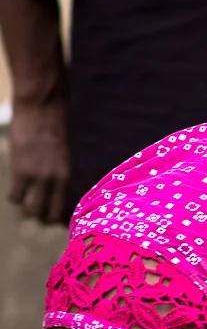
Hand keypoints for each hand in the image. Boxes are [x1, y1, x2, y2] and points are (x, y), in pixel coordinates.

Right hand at [9, 96, 69, 222]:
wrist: (42, 108)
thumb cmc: (50, 126)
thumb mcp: (60, 151)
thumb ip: (57, 167)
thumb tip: (51, 179)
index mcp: (68, 174)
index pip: (69, 206)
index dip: (61, 217)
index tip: (55, 218)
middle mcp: (58, 180)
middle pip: (52, 215)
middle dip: (43, 219)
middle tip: (36, 215)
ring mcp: (40, 177)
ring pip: (33, 210)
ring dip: (27, 211)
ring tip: (25, 204)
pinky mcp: (23, 170)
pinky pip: (16, 196)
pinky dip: (14, 198)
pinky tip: (14, 193)